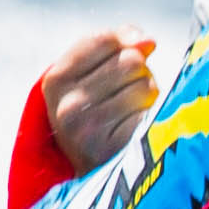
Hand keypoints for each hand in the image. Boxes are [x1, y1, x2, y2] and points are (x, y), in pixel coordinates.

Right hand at [36, 28, 160, 172]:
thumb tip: (147, 41)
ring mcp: (90, 130)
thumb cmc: (100, 108)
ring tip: (131, 113)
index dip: (123, 47)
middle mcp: (68, 106)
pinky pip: (152, 112)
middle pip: (131, 61)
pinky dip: (152, 117)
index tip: (117, 66)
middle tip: (125, 97)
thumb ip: (118, 42)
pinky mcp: (116, 149)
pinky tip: (137, 130)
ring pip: (145, 85)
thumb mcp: (92, 71)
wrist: (97, 168)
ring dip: (148, 96)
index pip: (105, 40)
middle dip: (138, 74)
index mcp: (55, 80)